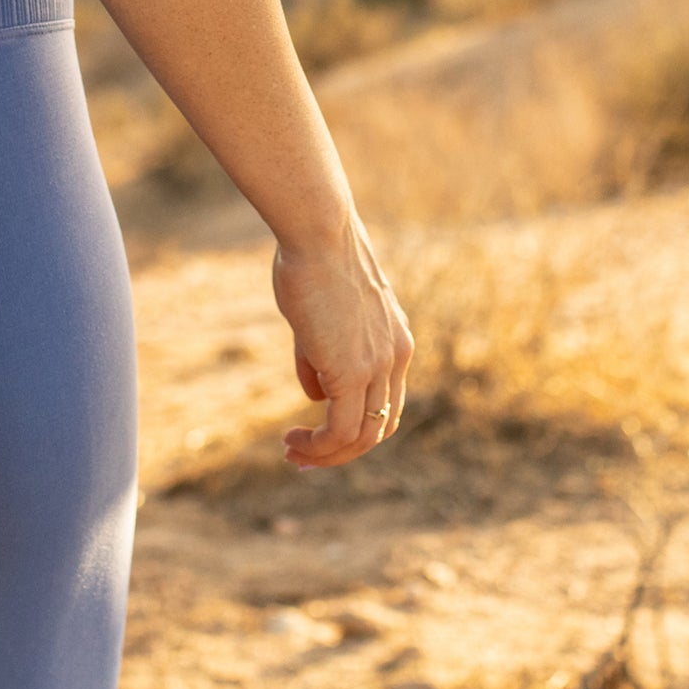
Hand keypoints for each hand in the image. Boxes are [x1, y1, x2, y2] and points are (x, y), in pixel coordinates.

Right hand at [273, 216, 414, 469]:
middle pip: (380, 427)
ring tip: (292, 453)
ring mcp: (378, 365)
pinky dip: (319, 446)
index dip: (356, 427)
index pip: (387, 403)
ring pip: (362, 436)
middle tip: (302, 455)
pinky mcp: (353, 371)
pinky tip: (293, 441)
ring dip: (326, 454)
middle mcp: (396, 357)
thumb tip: (316, 395)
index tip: (321, 434)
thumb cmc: (312, 262)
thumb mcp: (322, 316)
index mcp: (395, 341)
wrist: (318, 233)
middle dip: (342, 450)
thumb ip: (321, 357)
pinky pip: (340, 429)